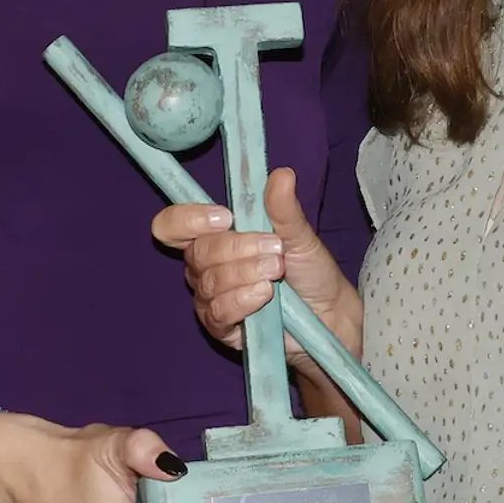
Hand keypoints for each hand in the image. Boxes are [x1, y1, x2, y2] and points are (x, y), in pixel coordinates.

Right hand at [151, 166, 363, 387]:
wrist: (330, 313)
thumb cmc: (309, 270)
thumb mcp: (300, 235)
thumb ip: (284, 209)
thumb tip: (282, 174)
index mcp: (216, 237)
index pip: (173, 225)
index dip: (188, 219)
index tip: (225, 217)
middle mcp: (206, 266)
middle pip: (197, 253)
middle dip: (238, 248)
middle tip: (276, 250)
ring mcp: (210, 299)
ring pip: (210, 282)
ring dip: (246, 273)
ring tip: (277, 272)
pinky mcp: (221, 328)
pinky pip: (218, 312)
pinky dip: (243, 300)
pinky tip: (265, 294)